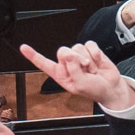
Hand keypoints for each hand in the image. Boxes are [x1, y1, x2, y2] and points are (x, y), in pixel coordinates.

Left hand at [18, 40, 134, 110]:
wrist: (110, 87)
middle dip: (75, 60)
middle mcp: (67, 64)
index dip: (33, 55)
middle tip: (85, 70)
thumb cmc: (93, 90)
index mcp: (60, 74)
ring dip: (88, 60)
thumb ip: (72, 69)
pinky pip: (90, 45)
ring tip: (92, 70)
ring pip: (77, 47)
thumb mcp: (79, 85)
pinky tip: (97, 62)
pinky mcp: (90, 50)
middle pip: (63, 52)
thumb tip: (69, 53)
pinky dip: (95, 54)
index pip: (44, 63)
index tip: (24, 47)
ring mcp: (79, 56)